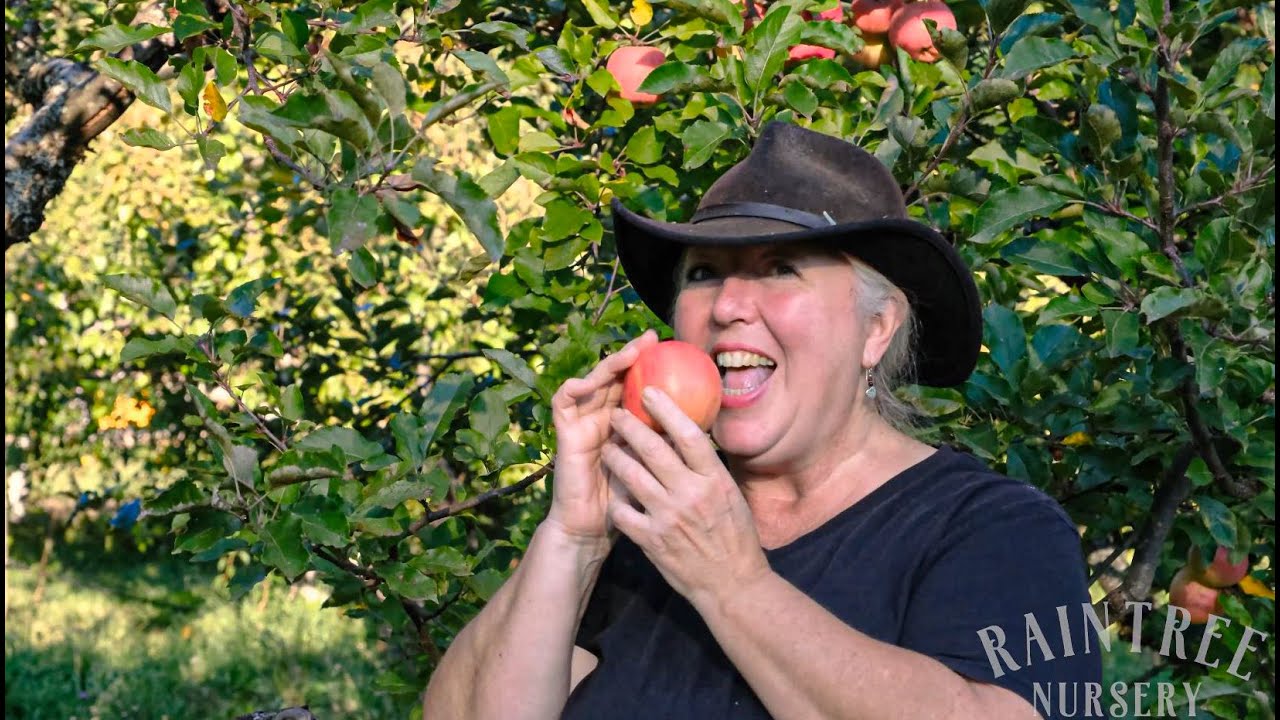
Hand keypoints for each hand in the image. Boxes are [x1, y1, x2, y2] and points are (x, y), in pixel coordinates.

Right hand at [544, 329, 659, 547]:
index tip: (674, 349)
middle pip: (616, 376)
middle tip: (651, 339)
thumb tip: (704, 423)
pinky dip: (574, 387)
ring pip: (592, 381)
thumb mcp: (656, 467)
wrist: (594, 527)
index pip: (638, 385)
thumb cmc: (630, 501)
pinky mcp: (565, 432)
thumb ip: (668, 443)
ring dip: (608, 364)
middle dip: (632, 354)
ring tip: (628, 354)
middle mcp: (604, 416)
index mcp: (627, 423)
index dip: (652, 365)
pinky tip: (587, 381)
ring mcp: (584, 422)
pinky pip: (563, 402)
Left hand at [602, 387, 770, 603]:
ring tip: (607, 447)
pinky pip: (623, 511)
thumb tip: (690, 437)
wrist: (731, 584)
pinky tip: (612, 492)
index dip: (666, 409)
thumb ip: (708, 469)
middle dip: (630, 426)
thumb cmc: (734, 536)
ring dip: (615, 456)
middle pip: (653, 449)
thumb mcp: (730, 495)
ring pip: (631, 475)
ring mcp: (668, 517)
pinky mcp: (651, 540)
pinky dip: (615, 499)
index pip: (688, 435)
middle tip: (616, 413)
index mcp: (714, 480)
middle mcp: (690, 494)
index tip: (648, 391)